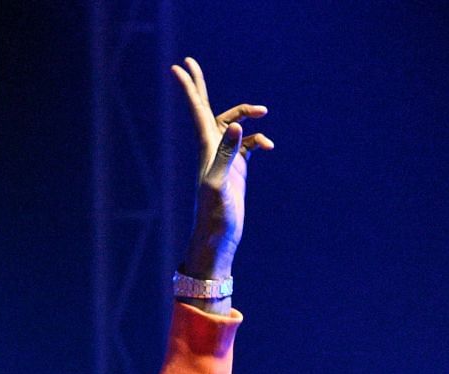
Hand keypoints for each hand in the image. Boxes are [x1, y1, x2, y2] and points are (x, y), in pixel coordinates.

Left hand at [170, 57, 270, 282]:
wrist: (219, 237)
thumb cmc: (215, 214)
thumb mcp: (220, 183)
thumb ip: (227, 153)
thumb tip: (236, 126)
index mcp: (205, 147)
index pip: (197, 109)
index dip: (189, 87)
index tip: (179, 65)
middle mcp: (211, 148)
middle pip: (205, 108)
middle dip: (198, 86)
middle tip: (190, 62)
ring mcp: (224, 158)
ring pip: (232, 123)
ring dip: (247, 114)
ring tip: (263, 112)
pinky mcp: (237, 169)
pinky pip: (247, 143)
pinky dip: (258, 140)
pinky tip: (268, 147)